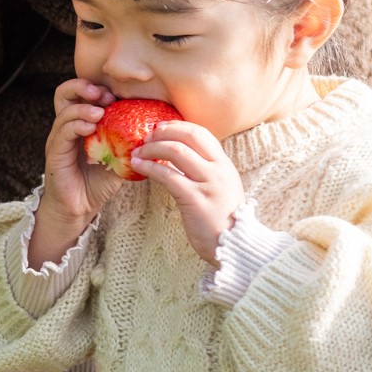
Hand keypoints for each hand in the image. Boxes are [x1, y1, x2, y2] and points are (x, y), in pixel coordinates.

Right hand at [32, 77, 124, 267]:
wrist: (80, 208)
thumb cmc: (98, 183)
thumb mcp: (120, 159)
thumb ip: (131, 144)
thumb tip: (158, 133)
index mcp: (80, 124)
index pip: (82, 94)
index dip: (97, 89)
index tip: (116, 95)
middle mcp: (66, 128)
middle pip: (65, 93)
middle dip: (83, 87)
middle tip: (103, 94)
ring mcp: (59, 140)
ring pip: (64, 111)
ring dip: (83, 107)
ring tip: (99, 111)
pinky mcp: (54, 154)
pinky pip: (62, 133)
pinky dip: (76, 125)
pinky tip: (91, 127)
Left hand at [131, 120, 244, 263]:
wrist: (235, 245)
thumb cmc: (222, 219)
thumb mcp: (221, 188)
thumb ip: (207, 171)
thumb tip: (180, 157)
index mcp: (224, 164)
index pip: (201, 133)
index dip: (177, 126)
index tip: (159, 127)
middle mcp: (218, 170)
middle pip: (188, 136)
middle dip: (163, 132)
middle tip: (145, 137)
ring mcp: (208, 183)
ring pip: (175, 151)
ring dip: (151, 148)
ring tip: (137, 153)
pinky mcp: (194, 199)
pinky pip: (168, 175)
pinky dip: (149, 167)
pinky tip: (138, 167)